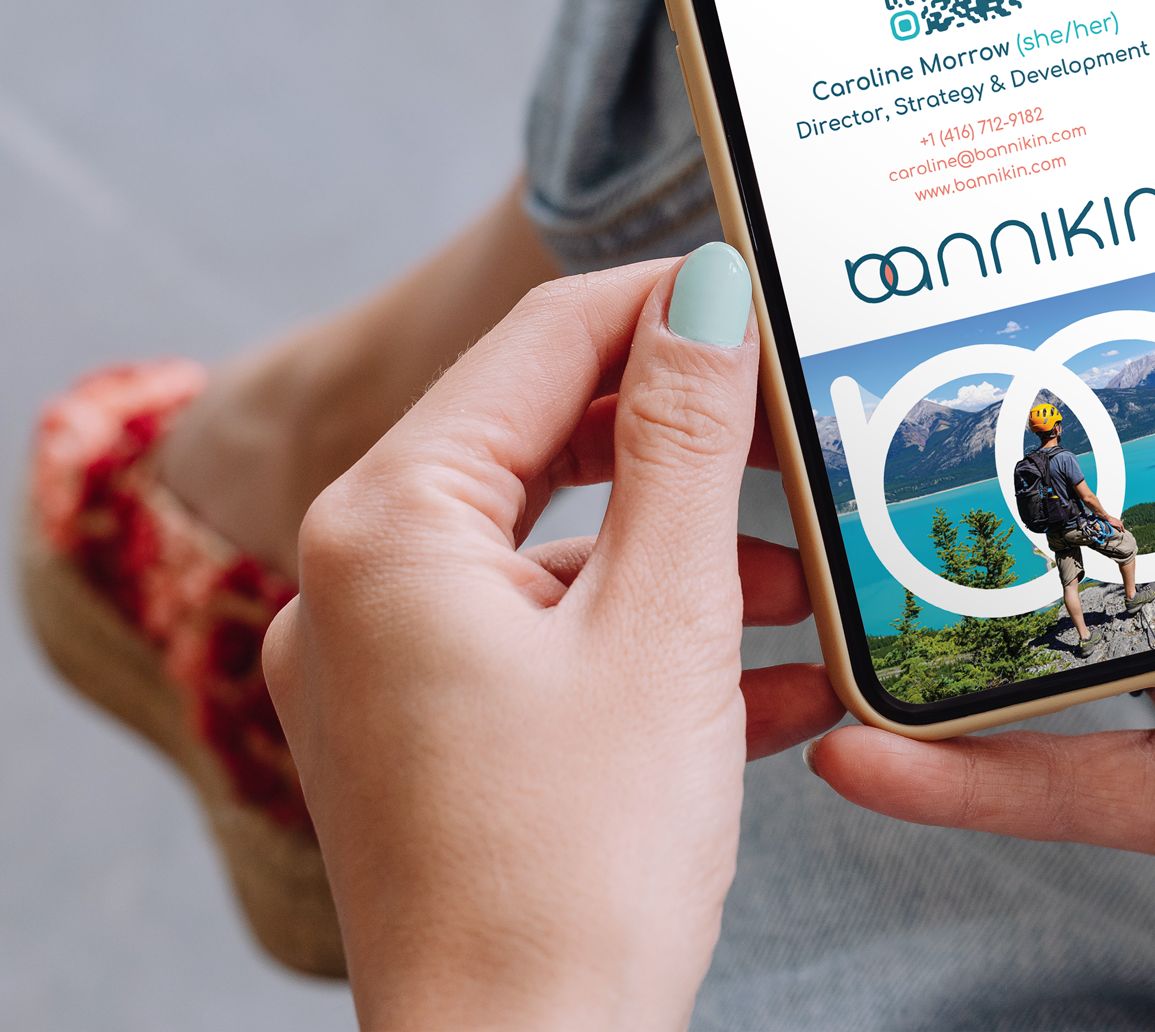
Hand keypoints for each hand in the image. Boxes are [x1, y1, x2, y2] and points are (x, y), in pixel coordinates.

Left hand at [263, 249, 843, 1030]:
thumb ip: (687, 439)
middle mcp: (354, 582)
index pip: (537, 343)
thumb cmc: (578, 864)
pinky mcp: (420, 744)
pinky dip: (644, 645)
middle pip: (540, 443)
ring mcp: (379, 670)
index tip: (765, 291)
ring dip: (684, 558)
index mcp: (386, 526)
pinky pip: (542, 647)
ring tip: (799, 591)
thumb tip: (706, 289)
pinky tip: (761, 684)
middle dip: (684, 448)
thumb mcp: (663, 621)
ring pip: (553, 554)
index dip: (661, 302)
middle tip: (799, 439)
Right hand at [812, 219, 1154, 1029]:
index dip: (1131, 289)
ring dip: (944, 604)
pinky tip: (872, 751)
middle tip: (849, 390)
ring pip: (1059, 627)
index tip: (1010, 227)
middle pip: (1114, 483)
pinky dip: (963, 774)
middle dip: (994, 438)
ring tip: (816, 568)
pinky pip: (1065, 781)